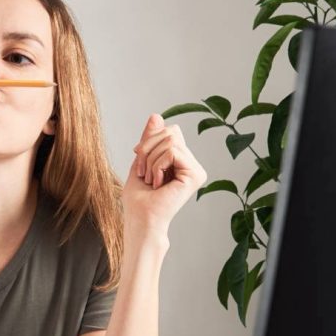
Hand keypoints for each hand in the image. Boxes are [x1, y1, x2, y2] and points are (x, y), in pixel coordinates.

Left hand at [122, 113, 207, 239]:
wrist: (141, 220)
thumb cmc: (138, 200)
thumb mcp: (141, 161)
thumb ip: (150, 139)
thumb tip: (157, 115)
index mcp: (181, 162)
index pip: (169, 131)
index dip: (149, 141)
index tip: (139, 162)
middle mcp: (192, 165)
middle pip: (171, 131)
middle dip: (148, 149)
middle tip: (144, 174)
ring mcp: (196, 170)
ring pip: (171, 140)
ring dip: (151, 160)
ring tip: (151, 181)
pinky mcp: (196, 175)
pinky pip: (173, 151)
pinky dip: (157, 165)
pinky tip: (158, 183)